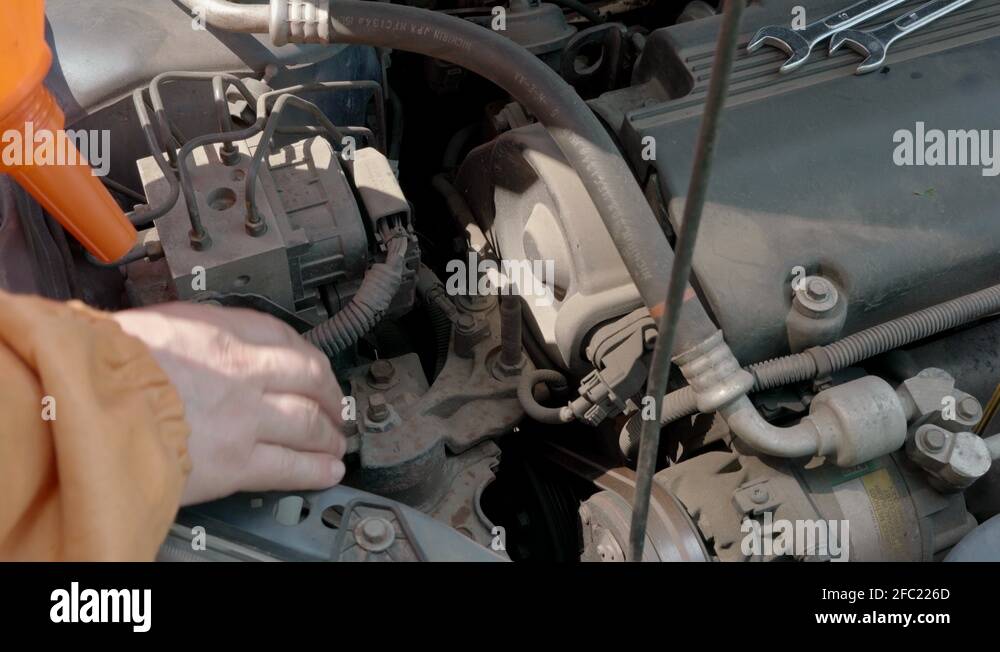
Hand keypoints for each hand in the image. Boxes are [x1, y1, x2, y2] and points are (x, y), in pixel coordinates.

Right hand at [112, 302, 346, 504]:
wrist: (75, 404)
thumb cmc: (98, 367)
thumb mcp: (153, 328)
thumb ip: (191, 336)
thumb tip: (203, 344)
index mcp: (219, 334)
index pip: (282, 337)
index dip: (306, 355)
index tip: (313, 365)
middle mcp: (241, 372)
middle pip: (309, 378)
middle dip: (329, 393)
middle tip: (336, 403)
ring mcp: (244, 418)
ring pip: (308, 423)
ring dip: (328, 433)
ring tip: (336, 439)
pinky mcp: (235, 462)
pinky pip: (290, 466)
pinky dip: (316, 469)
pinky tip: (329, 469)